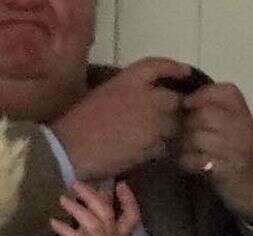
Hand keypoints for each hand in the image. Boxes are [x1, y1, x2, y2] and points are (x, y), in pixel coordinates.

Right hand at [51, 57, 192, 181]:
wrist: (68, 149)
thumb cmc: (77, 121)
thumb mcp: (101, 94)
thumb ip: (128, 91)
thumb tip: (147, 96)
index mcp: (129, 80)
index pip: (159, 66)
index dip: (175, 68)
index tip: (184, 74)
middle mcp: (147, 97)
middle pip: (174, 99)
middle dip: (172, 109)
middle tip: (164, 117)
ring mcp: (152, 122)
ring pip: (173, 126)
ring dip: (167, 131)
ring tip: (151, 137)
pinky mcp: (151, 145)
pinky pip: (164, 146)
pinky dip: (158, 149)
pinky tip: (143, 151)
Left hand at [51, 181, 140, 235]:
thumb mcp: (98, 235)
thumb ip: (100, 215)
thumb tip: (101, 190)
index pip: (133, 217)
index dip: (129, 200)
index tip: (120, 184)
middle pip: (107, 215)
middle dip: (92, 196)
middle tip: (76, 185)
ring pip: (92, 225)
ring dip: (76, 209)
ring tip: (62, 200)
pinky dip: (63, 228)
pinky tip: (54, 222)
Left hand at [177, 83, 252, 225]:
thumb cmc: (242, 155)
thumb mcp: (236, 129)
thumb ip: (216, 114)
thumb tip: (180, 103)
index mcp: (245, 115)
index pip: (227, 92)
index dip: (203, 94)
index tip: (187, 104)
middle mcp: (244, 129)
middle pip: (205, 115)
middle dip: (186, 124)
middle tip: (181, 133)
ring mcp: (237, 150)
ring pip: (197, 137)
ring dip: (183, 144)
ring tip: (183, 149)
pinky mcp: (228, 170)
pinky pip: (196, 159)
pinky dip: (186, 161)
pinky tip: (189, 163)